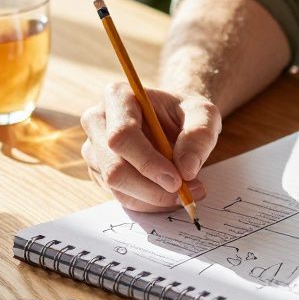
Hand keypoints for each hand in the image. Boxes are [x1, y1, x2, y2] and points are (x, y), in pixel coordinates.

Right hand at [80, 82, 219, 211]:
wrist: (174, 119)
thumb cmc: (185, 112)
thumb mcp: (204, 113)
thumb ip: (199, 135)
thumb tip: (186, 169)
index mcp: (118, 97)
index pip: (122, 136)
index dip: (148, 163)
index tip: (177, 179)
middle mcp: (97, 121)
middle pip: (114, 168)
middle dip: (152, 189)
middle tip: (186, 193)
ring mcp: (94, 148)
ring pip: (117, 188)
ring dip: (154, 198)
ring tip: (185, 191)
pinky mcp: (99, 171)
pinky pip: (121, 197)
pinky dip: (149, 202)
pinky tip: (168, 192)